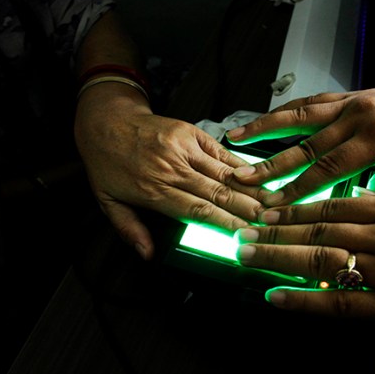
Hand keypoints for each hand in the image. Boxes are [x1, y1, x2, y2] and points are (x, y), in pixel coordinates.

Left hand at [75, 87, 268, 259]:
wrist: (105, 122)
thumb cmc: (108, 162)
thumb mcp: (108, 202)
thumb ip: (130, 229)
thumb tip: (147, 253)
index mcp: (154, 190)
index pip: (199, 211)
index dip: (226, 223)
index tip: (244, 234)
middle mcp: (172, 168)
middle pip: (218, 193)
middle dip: (247, 209)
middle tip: (268, 220)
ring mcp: (183, 147)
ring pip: (224, 172)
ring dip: (250, 187)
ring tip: (270, 200)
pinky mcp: (190, 132)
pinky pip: (220, 151)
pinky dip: (239, 164)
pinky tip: (255, 173)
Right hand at [227, 75, 374, 205]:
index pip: (329, 166)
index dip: (298, 187)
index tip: (274, 204)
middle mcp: (360, 114)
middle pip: (305, 142)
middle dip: (270, 163)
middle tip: (241, 177)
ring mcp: (354, 102)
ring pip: (301, 115)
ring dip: (267, 127)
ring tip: (236, 136)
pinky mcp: (355, 97)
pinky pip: (314, 101)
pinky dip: (288, 109)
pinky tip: (269, 117)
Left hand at [235, 192, 374, 326]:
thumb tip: (357, 192)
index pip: (332, 205)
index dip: (295, 207)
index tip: (269, 208)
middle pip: (318, 230)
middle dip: (276, 230)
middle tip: (245, 229)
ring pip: (321, 260)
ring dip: (278, 257)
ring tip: (248, 255)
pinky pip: (338, 301)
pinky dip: (304, 299)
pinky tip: (276, 295)